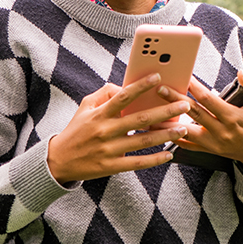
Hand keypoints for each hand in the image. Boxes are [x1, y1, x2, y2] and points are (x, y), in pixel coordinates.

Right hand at [47, 73, 190, 184]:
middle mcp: (105, 131)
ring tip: (183, 129)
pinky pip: (137, 163)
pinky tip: (169, 155)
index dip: (141, 86)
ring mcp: (109, 150)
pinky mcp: (111, 166)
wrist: (58, 161)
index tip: (158, 77)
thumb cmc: (76, 130)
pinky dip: (155, 159)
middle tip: (184, 104)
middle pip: (140, 119)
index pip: (123, 96)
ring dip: (166, 135)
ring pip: (143, 141)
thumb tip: (124, 86)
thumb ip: (104, 93)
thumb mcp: (85, 106)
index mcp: (99, 114)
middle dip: (165, 111)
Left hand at [156, 70, 242, 165]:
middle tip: (160, 89)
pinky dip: (174, 138)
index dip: (196, 88)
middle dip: (176, 100)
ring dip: (168, 124)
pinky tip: (160, 132)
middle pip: (194, 114)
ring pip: (186, 132)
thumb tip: (241, 73)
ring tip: (151, 116)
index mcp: (232, 117)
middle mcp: (221, 131)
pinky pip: (188, 146)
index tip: (184, 76)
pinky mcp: (209, 150)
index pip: (209, 100)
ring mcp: (213, 143)